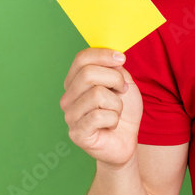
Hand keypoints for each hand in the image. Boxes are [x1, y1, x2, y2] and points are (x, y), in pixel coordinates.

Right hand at [61, 48, 142, 167]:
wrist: (127, 140)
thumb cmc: (124, 111)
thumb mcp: (123, 83)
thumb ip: (115, 68)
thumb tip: (112, 56)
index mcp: (76, 82)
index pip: (82, 58)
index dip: (104, 54)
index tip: (122, 59)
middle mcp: (68, 97)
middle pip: (88, 73)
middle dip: (115, 79)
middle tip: (122, 91)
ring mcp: (70, 116)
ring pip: (97, 94)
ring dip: (116, 103)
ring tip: (115, 112)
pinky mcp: (77, 133)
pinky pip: (99, 116)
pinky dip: (113, 119)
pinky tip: (111, 125)